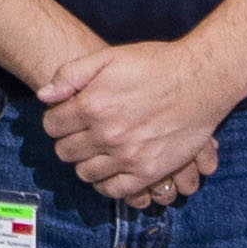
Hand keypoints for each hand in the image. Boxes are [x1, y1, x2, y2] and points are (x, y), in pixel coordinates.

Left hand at [38, 26, 237, 204]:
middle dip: (68, 141)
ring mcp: (128, 156)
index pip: (52, 126)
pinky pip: (113, 189)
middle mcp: (107, 134)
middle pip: (65, 151)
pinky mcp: (148, 171)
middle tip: (81, 133)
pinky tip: (110, 168)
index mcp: (92, 105)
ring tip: (96, 149)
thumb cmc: (156, 65)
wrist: (201, 79)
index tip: (66, 116)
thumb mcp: (109, 57)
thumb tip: (44, 95)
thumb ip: (71, 75)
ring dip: (85, 162)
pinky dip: (105, 182)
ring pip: (85, 173)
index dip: (56, 120)